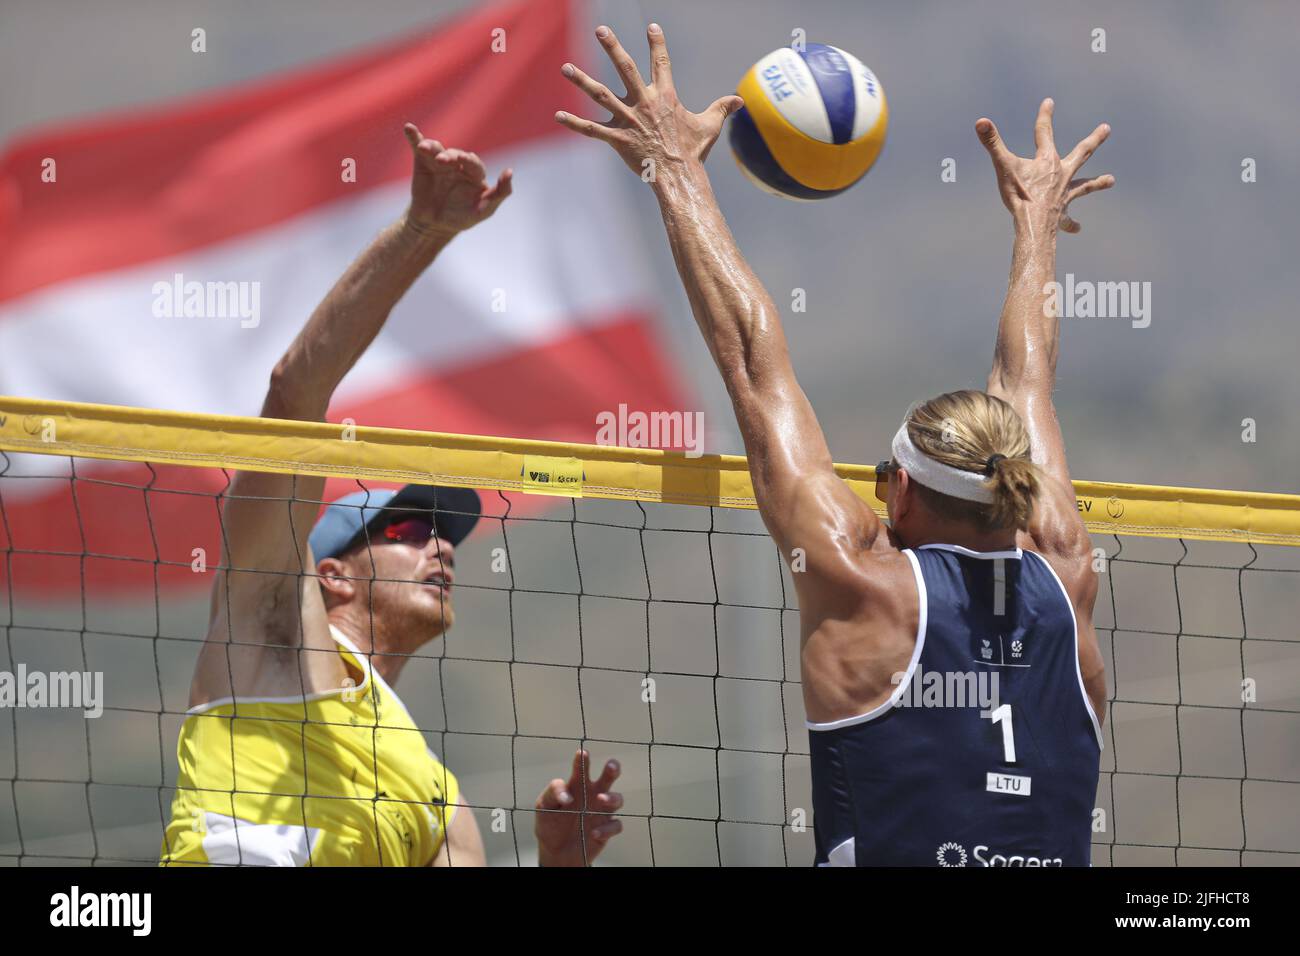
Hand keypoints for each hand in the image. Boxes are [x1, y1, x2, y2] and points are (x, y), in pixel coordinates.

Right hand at [401, 124, 512, 237]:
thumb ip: (500, 193)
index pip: (474, 163)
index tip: (465, 159)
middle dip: (449, 157)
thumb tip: (510, 172)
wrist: (433, 225)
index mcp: (474, 173)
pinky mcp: (422, 162)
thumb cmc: (462, 217)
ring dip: (431, 147)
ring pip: (436, 149)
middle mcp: (458, 164)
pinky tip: (408, 128)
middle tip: (443, 161)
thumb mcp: (483, 211)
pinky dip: (414, 136)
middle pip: (454, 155)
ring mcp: (439, 161)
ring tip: (424, 149)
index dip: (470, 161)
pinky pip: (418, 146)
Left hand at [534, 750, 623, 866]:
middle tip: (610, 766)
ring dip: (612, 798)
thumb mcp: (543, 806)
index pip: (581, 768)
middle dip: (612, 769)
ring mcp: (601, 811)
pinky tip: (593, 833)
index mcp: (577, 784)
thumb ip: (553, 793)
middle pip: (608, 777)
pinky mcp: (607, 828)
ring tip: (601, 799)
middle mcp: (593, 794)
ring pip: (617, 798)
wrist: (556, 852)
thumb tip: (568, 795)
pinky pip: (615, 825)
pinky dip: (607, 828)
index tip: (582, 754)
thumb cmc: (550, 823)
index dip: (583, 760)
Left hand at [555, 23, 743, 178]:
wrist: (679, 176)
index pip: (662, 62)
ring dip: (581, 80)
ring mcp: (628, 120)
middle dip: (612, 47)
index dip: (656, 43)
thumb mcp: (710, 126)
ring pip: (600, 94)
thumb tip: (740, 100)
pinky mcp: (617, 138)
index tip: (651, 26)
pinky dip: (574, 123)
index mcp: (665, 96)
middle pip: (625, 68)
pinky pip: (592, 129)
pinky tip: (558, 115)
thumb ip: (721, 108)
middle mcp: (644, 103)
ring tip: (565, 67)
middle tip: (601, 30)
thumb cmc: (693, 152)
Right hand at [976, 99, 1112, 234]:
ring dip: (1097, 182)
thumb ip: (992, 143)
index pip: (1044, 132)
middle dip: (1094, 140)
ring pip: (1084, 186)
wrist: (1032, 223)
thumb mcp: (1003, 166)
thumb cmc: (1019, 194)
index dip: (1045, 115)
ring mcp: (1064, 193)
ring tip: (1112, 180)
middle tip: (1107, 128)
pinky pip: (1068, 219)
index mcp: (1047, 160)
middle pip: (1082, 153)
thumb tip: (980, 121)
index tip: (1049, 102)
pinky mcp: (1061, 213)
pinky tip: (1078, 228)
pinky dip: (1072, 224)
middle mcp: (1061, 174)